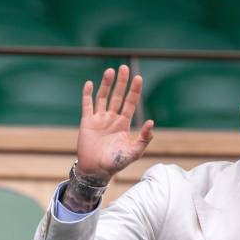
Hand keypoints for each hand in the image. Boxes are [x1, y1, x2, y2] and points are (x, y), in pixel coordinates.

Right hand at [76, 64, 153, 183]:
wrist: (96, 171)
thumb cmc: (116, 163)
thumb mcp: (134, 152)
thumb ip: (144, 138)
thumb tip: (152, 122)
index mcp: (123, 124)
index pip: (130, 103)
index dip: (134, 91)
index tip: (138, 78)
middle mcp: (112, 119)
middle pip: (117, 96)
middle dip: (121, 82)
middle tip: (124, 67)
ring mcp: (99, 119)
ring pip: (103, 97)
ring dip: (106, 84)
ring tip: (110, 71)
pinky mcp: (87, 122)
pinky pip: (87, 105)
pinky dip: (87, 94)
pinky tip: (89, 83)